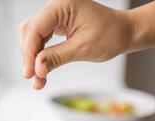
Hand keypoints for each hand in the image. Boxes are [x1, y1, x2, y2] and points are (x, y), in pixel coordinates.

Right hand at [18, 0, 133, 89]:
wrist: (125, 32)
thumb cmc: (111, 35)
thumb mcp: (82, 49)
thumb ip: (56, 57)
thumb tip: (37, 69)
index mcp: (63, 5)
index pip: (35, 29)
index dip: (29, 53)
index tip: (30, 74)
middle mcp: (56, 6)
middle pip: (30, 31)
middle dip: (29, 56)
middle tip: (34, 78)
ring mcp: (56, 14)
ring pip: (32, 35)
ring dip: (33, 57)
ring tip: (38, 78)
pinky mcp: (58, 23)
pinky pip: (42, 38)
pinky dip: (40, 54)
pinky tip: (42, 69)